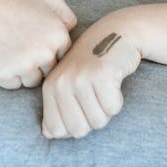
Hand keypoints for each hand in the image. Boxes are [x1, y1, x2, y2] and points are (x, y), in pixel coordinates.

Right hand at [0, 0, 76, 89]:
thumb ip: (67, 15)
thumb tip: (72, 34)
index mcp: (59, 36)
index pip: (61, 56)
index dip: (47, 48)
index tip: (33, 36)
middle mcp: (45, 53)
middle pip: (48, 71)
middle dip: (36, 61)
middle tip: (20, 41)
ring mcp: (24, 65)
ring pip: (32, 81)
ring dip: (23, 71)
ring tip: (10, 47)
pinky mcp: (4, 74)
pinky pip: (12, 85)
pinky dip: (6, 75)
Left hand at [41, 17, 140, 138]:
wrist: (116, 32)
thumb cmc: (91, 63)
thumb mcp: (68, 82)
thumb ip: (56, 109)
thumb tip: (49, 134)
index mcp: (50, 87)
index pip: (57, 131)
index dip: (75, 122)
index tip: (81, 102)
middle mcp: (62, 82)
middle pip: (79, 131)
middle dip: (92, 118)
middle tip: (95, 93)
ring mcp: (81, 77)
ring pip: (98, 121)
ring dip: (106, 108)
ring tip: (104, 85)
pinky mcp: (102, 74)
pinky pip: (113, 108)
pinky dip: (118, 99)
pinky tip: (114, 79)